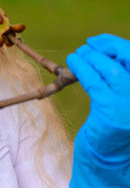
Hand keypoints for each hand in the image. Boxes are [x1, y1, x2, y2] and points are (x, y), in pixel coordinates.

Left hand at [67, 33, 129, 186]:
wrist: (110, 158)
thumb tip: (98, 48)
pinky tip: (73, 63)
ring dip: (89, 57)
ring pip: (109, 68)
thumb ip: (118, 76)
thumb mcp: (121, 97)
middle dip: (104, 47)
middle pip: (127, 57)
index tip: (95, 41)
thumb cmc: (114, 124)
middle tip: (85, 47)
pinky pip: (93, 82)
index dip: (115, 44)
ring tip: (76, 55)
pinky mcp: (111, 112)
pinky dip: (81, 68)